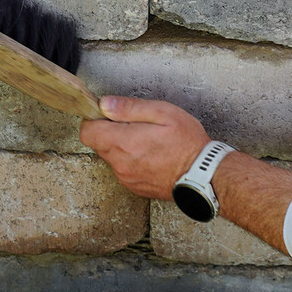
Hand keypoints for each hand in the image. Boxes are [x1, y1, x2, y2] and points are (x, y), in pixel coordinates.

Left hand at [79, 96, 209, 199]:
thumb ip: (130, 108)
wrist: (203, 175)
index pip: (87, 132)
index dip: (95, 120)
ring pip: (111, 157)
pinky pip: (123, 170)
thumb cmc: (187, 143)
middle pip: (98, 144)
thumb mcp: (163, 113)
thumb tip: (105, 104)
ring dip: (121, 148)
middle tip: (135, 127)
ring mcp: (126, 177)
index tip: (110, 116)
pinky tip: (151, 156)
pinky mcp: (134, 187)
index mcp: (123, 142)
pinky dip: (131, 161)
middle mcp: (120, 163)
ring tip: (146, 142)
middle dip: (110, 132)